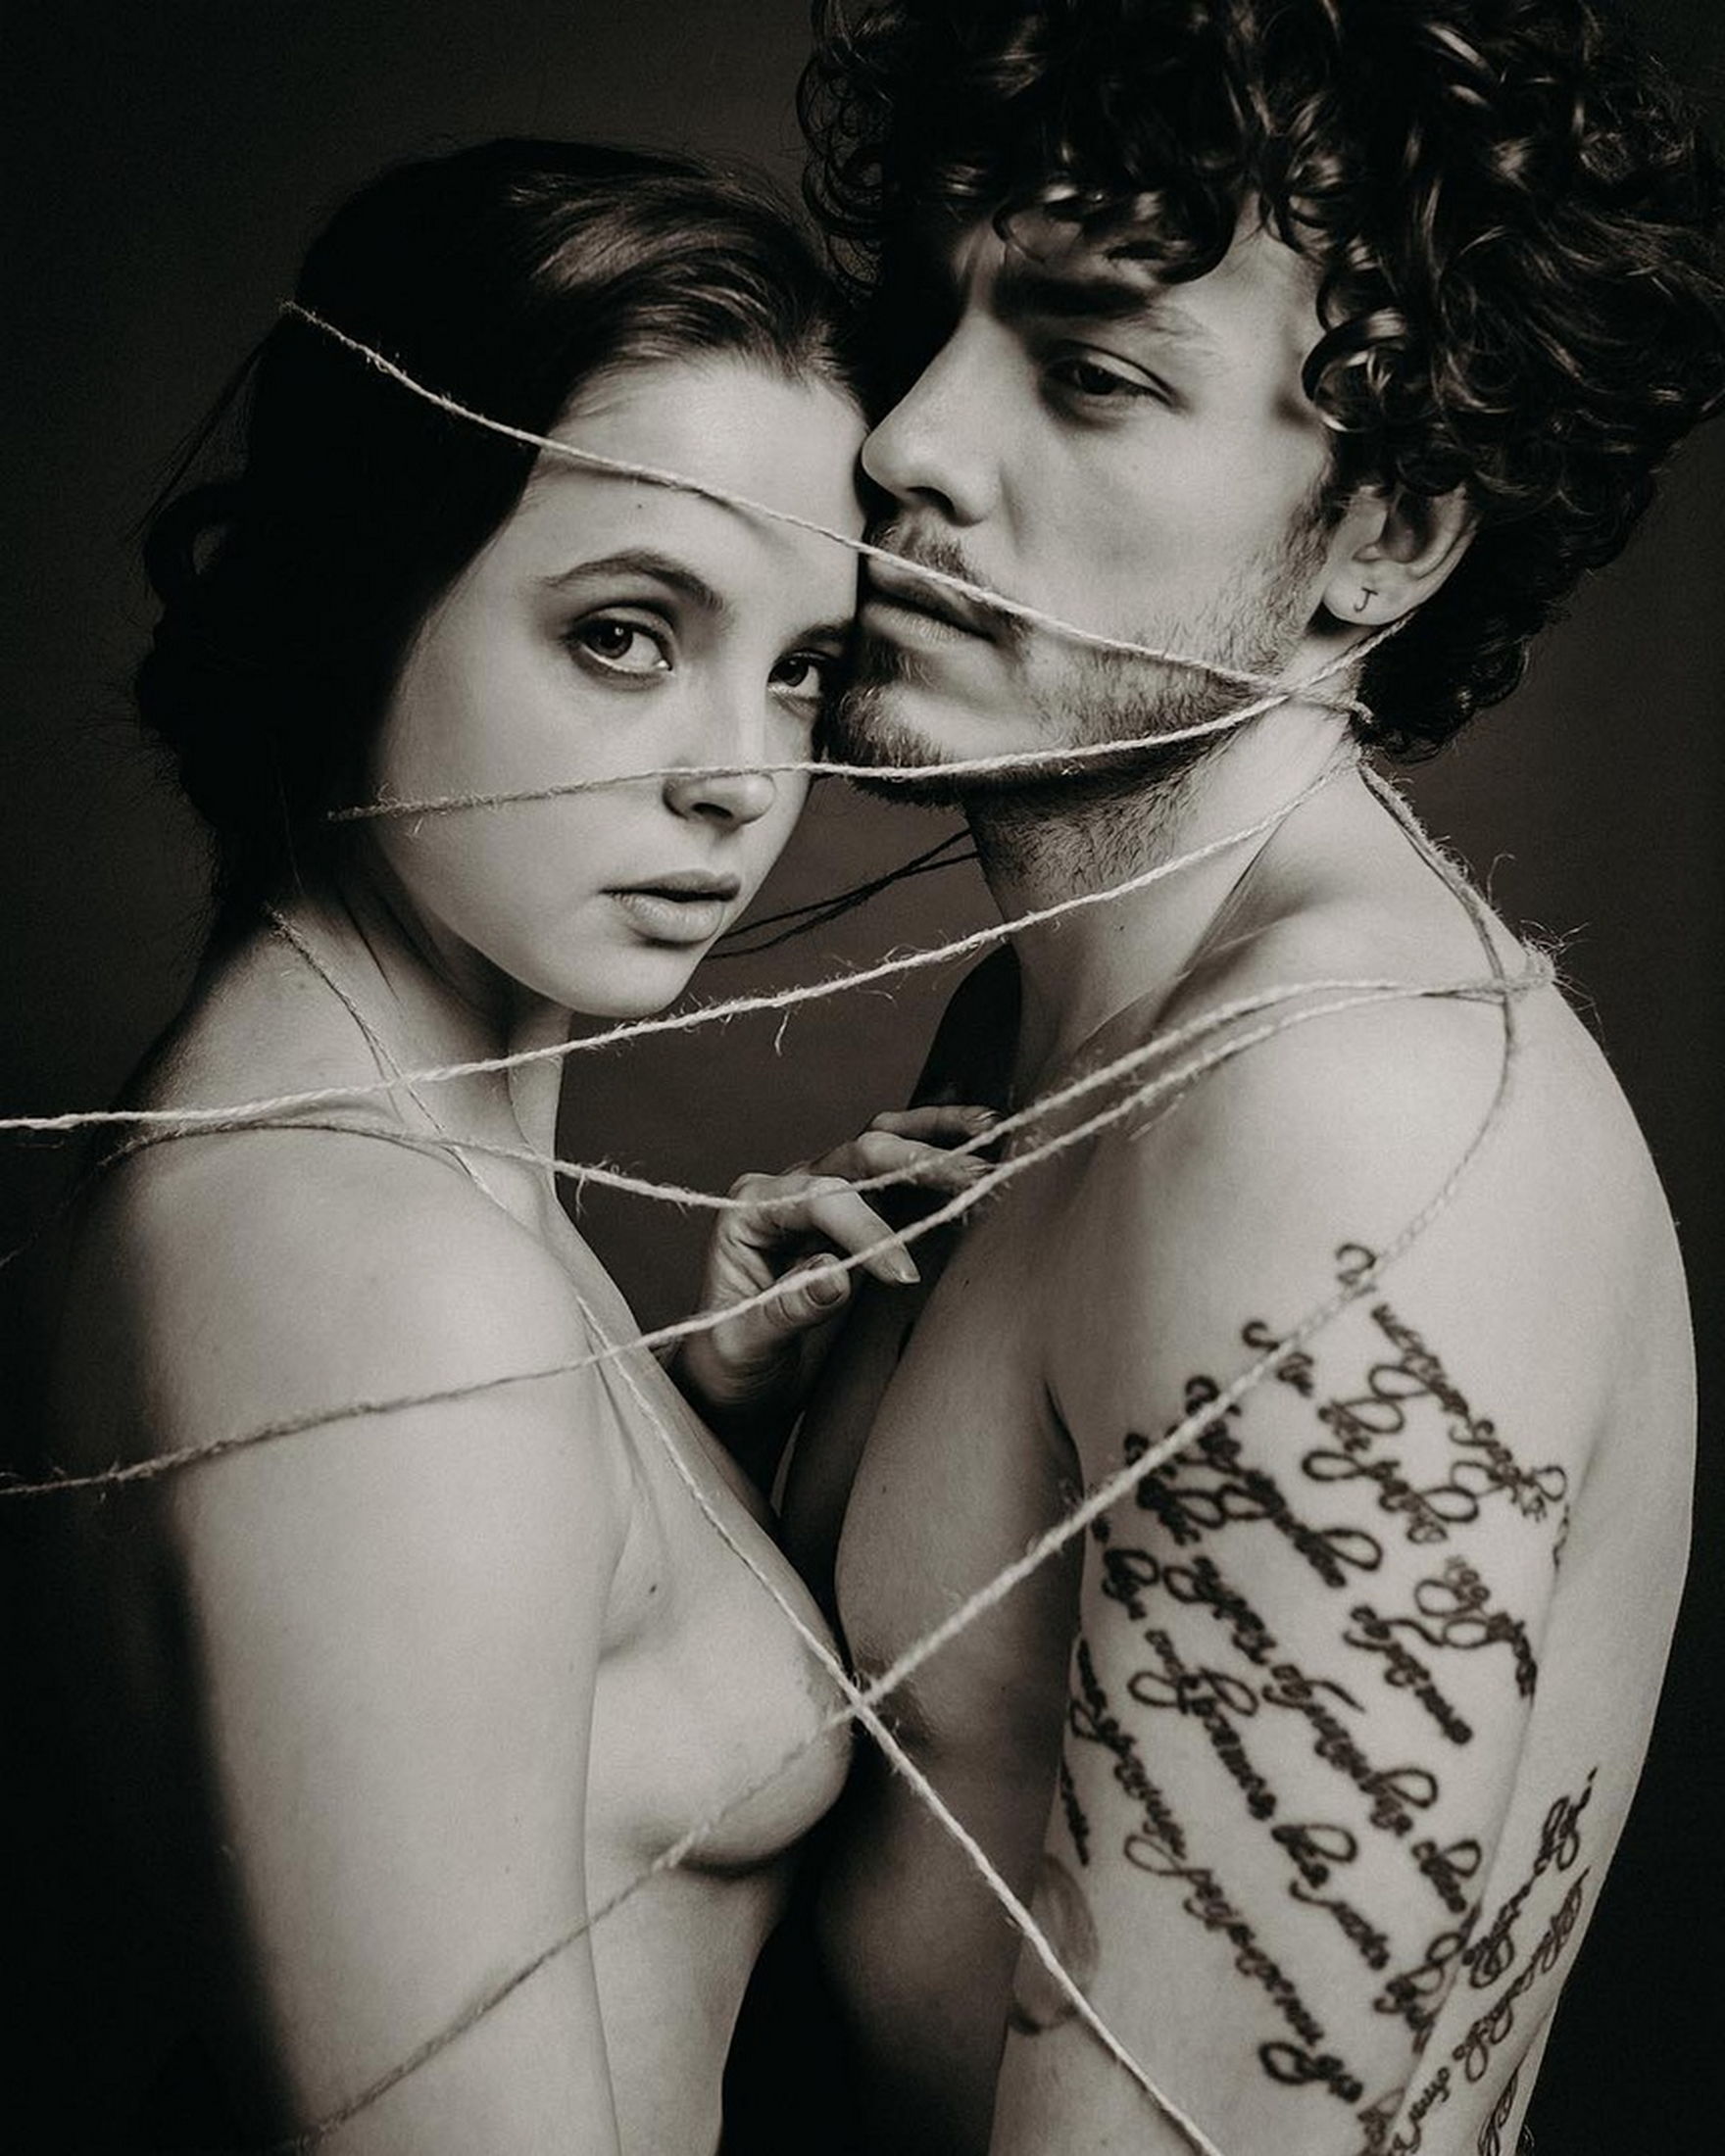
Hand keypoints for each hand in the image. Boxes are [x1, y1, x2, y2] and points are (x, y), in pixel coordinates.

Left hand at [670, 1105, 996, 1447]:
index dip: (866, 1230)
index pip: (819, 1200)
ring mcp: (821, 1193)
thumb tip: (835, 1275)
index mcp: (749, 1212)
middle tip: (972, 1177)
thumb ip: (785, 1311)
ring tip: (985, 1126)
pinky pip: (894, 1167)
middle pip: (855, 1156)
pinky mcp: (853, 1210)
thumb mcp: (746, 1347)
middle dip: (915, 1162)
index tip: (903, 1275)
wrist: (738, 1376)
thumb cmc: (734, 1361)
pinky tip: (973, 1136)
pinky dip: (933, 1148)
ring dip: (932, 1134)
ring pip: (878, 1142)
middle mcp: (786, 1190)